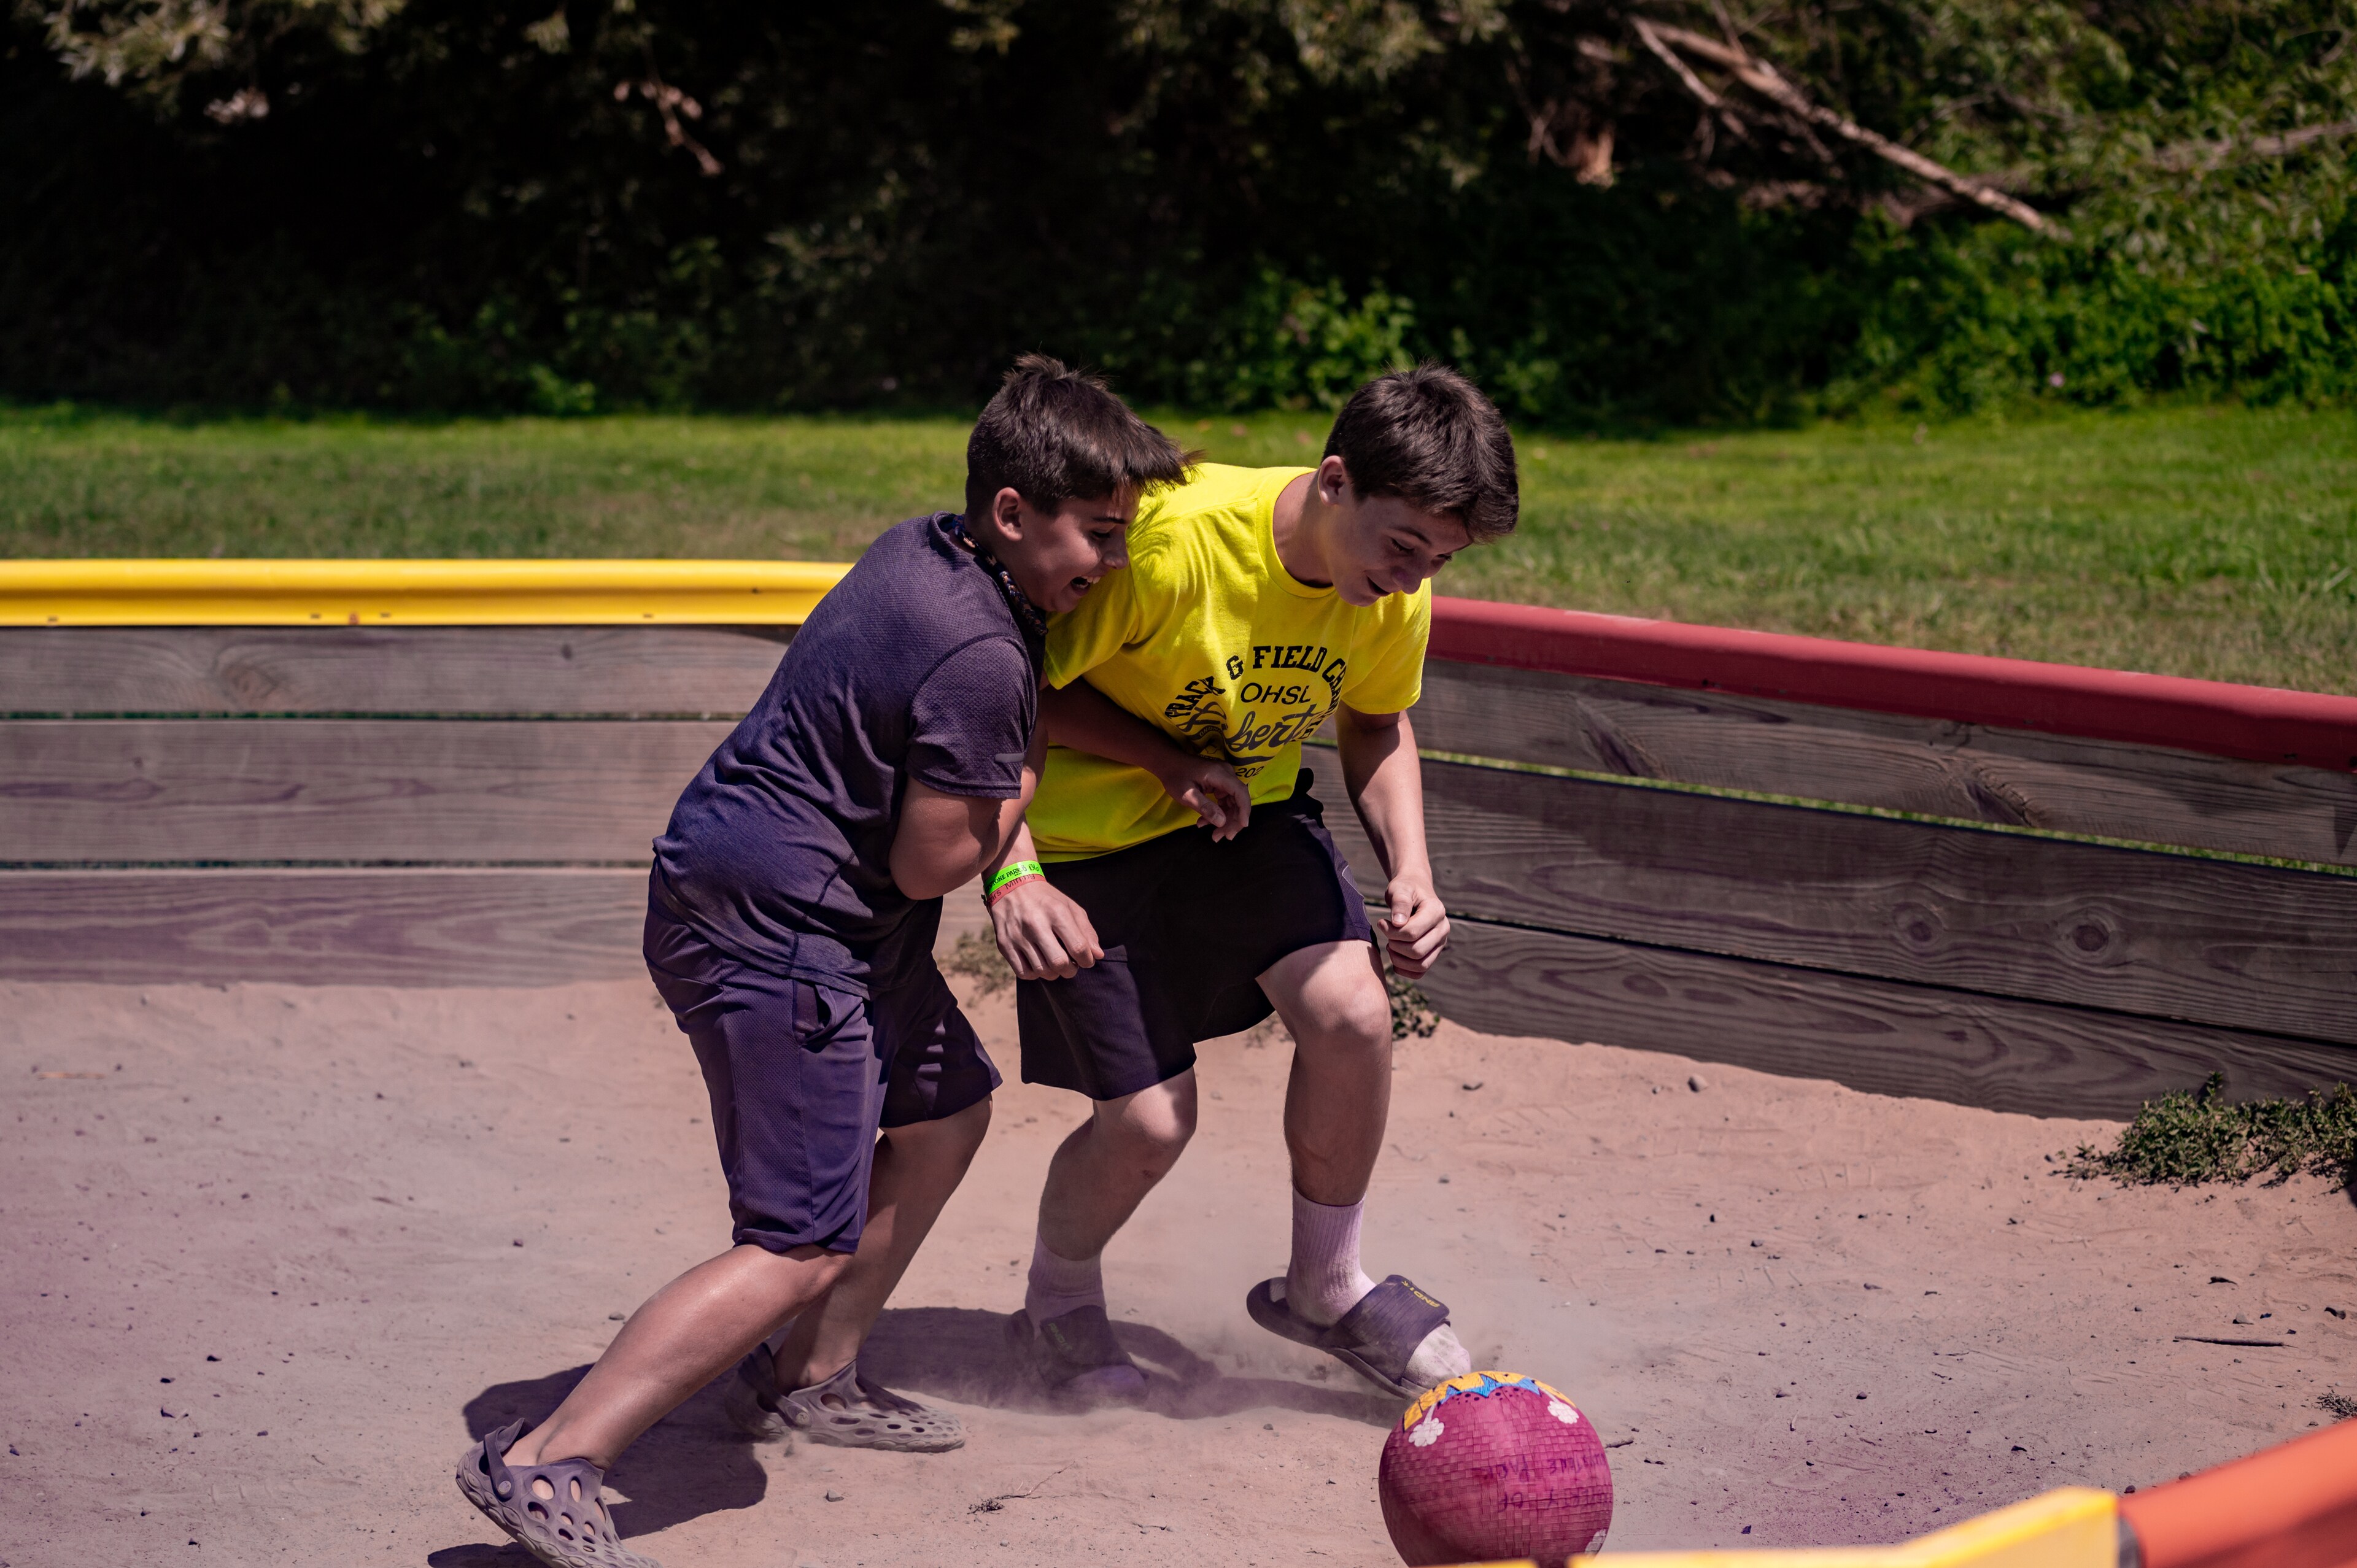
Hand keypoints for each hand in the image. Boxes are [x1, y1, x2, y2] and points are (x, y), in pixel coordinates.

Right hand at [989, 877, 1103, 980]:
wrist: (1011, 886)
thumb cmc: (1046, 899)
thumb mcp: (1070, 907)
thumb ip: (1086, 931)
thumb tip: (1097, 955)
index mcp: (1056, 912)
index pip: (1078, 947)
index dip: (1087, 960)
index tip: (1086, 960)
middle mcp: (1036, 924)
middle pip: (1059, 963)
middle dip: (1071, 971)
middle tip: (1071, 966)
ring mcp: (1018, 935)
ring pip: (1042, 971)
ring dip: (1054, 973)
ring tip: (1055, 964)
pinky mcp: (1004, 944)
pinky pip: (1024, 973)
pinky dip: (1036, 974)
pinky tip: (1039, 963)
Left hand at [1154, 756, 1250, 840]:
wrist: (1168, 763)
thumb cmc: (1175, 776)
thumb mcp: (1187, 794)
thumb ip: (1205, 807)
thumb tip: (1222, 822)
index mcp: (1220, 774)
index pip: (1240, 792)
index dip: (1244, 810)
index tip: (1242, 826)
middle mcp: (1226, 774)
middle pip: (1239, 799)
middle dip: (1233, 820)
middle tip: (1222, 837)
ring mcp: (1224, 778)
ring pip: (1233, 803)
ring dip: (1226, 820)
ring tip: (1214, 835)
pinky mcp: (1220, 784)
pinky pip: (1225, 801)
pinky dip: (1218, 813)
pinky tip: (1206, 823)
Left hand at [1378, 872, 1448, 977]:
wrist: (1414, 890)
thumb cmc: (1405, 889)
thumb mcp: (1400, 889)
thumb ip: (1400, 902)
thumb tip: (1398, 923)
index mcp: (1436, 911)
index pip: (1412, 932)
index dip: (1392, 932)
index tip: (1381, 922)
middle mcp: (1443, 929)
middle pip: (1417, 951)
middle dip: (1395, 946)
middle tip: (1387, 935)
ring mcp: (1440, 943)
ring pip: (1420, 965)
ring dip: (1399, 959)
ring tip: (1390, 945)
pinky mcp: (1433, 952)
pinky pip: (1420, 972)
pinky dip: (1404, 970)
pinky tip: (1395, 956)